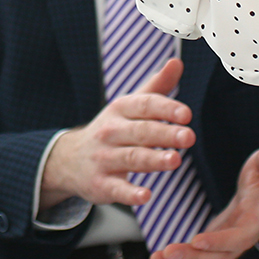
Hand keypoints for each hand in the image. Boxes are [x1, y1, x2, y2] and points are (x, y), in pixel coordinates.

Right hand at [39, 57, 193, 210]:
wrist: (70, 160)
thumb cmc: (111, 131)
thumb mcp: (129, 107)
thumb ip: (156, 88)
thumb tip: (177, 62)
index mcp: (120, 110)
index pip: (144, 105)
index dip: (165, 108)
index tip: (186, 114)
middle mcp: (111, 132)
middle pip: (140, 131)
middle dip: (164, 133)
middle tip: (188, 137)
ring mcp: (104, 158)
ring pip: (131, 158)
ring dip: (153, 159)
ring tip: (174, 160)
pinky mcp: (101, 184)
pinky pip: (116, 188)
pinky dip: (130, 193)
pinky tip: (145, 195)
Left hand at [150, 145, 258, 258]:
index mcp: (255, 220)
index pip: (239, 237)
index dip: (219, 241)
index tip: (197, 241)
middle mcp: (241, 238)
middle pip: (218, 258)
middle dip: (192, 258)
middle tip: (166, 253)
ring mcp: (227, 244)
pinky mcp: (215, 243)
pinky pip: (198, 258)